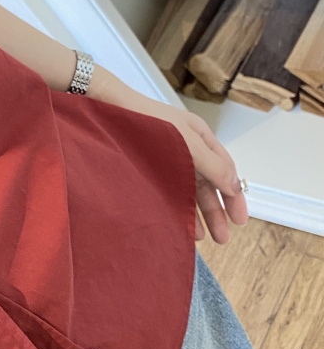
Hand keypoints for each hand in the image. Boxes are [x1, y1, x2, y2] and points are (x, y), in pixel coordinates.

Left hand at [90, 68, 248, 244]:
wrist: (108, 110)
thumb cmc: (148, 119)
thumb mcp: (188, 142)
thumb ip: (213, 165)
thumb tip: (234, 187)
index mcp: (201, 138)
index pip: (226, 171)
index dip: (234, 196)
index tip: (240, 219)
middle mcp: (187, 150)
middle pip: (209, 186)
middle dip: (217, 212)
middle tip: (225, 238)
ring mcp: (167, 161)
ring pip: (189, 192)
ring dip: (199, 215)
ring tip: (206, 238)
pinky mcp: (148, 171)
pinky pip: (169, 194)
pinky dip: (177, 210)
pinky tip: (180, 226)